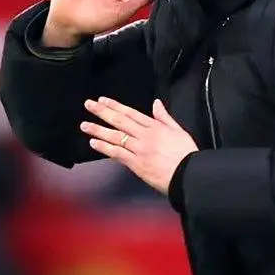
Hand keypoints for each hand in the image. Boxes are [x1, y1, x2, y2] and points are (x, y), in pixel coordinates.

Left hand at [81, 97, 198, 193]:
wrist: (189, 174)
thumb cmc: (186, 155)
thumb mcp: (179, 130)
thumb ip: (165, 117)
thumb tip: (157, 103)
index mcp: (155, 127)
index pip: (131, 113)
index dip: (115, 106)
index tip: (103, 100)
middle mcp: (145, 135)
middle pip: (120, 120)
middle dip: (102, 111)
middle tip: (89, 105)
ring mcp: (139, 149)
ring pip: (115, 136)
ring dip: (98, 129)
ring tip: (85, 125)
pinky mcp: (137, 163)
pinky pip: (117, 153)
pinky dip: (105, 147)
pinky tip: (94, 143)